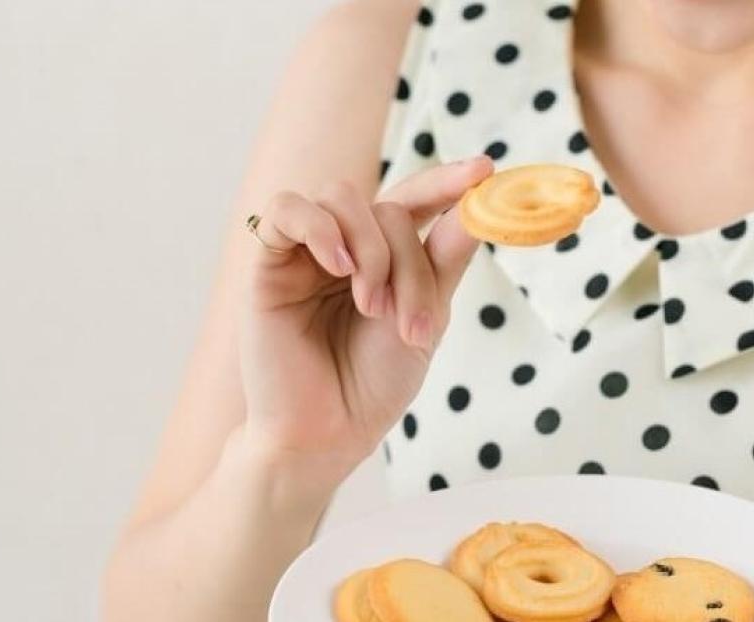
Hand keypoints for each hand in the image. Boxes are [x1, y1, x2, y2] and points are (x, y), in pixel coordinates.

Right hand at [235, 157, 493, 480]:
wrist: (326, 433)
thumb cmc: (373, 383)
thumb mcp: (427, 316)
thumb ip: (445, 259)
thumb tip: (477, 206)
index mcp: (387, 256)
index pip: (416, 200)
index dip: (448, 181)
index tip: (485, 170)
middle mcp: (346, 245)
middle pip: (388, 207)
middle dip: (409, 261)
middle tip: (411, 322)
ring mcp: (307, 251)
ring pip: (343, 198)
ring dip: (370, 250)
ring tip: (370, 307)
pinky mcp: (268, 262)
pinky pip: (287, 209)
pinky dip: (319, 229)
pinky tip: (338, 269)